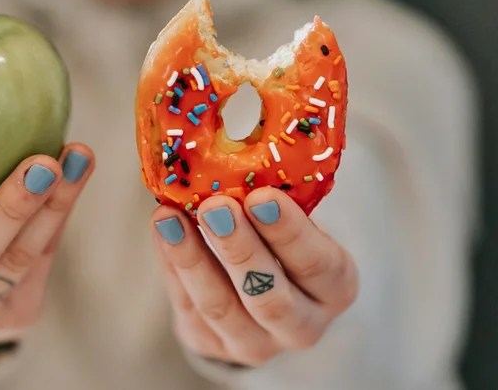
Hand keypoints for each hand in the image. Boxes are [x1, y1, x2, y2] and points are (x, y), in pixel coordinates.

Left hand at [151, 188, 358, 365]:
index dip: (290, 232)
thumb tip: (234, 150)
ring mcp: (255, 344)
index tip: (262, 196)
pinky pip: (187, 305)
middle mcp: (302, 326)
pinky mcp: (210, 346)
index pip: (318, 264)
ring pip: (220, 307)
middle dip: (240, 249)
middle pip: (270, 296)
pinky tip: (163, 229)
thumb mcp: (293, 221)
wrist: (259, 292)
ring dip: (192, 258)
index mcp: (335, 288)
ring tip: (170, 216)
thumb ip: (274, 200)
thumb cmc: (280, 240)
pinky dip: (172, 264)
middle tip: (215, 206)